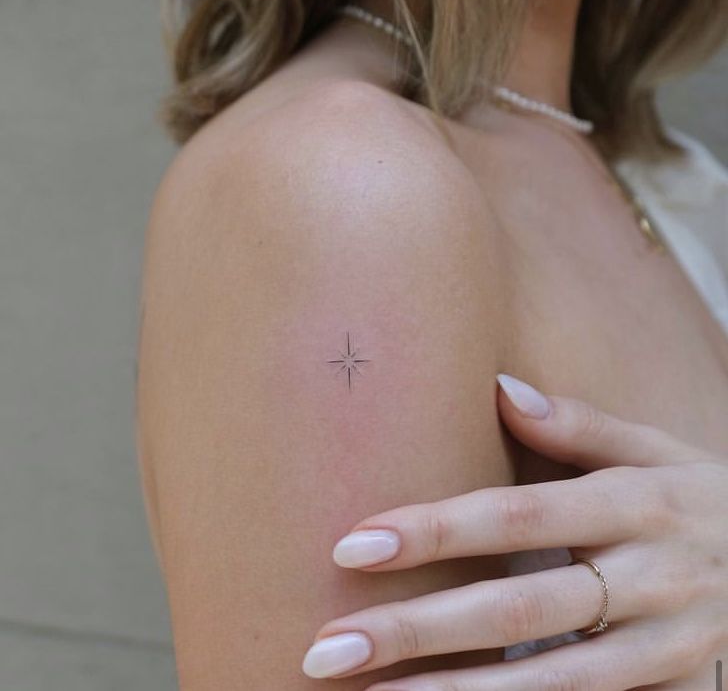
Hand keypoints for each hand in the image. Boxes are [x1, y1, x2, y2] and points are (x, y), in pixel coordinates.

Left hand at [301, 374, 727, 689]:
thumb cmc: (696, 494)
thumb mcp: (654, 447)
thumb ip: (578, 424)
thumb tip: (500, 387)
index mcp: (632, 504)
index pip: (516, 516)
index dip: (435, 532)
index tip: (352, 546)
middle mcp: (646, 578)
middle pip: (517, 609)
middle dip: (418, 631)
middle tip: (327, 648)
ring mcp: (662, 647)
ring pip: (550, 684)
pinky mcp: (670, 690)